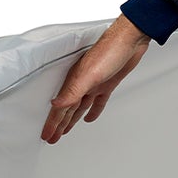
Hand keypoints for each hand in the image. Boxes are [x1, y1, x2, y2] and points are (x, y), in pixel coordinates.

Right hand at [41, 16, 150, 142]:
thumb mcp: (89, 74)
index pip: (59, 109)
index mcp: (74, 82)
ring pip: (79, 107)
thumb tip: (56, 105)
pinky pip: (97, 102)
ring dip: (72, 119)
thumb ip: (73, 91)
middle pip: (67, 110)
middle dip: (59, 125)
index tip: (47, 136)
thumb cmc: (109, 51)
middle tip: (52, 137)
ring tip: (65, 131)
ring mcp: (94, 84)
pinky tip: (90, 117)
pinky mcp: (106, 83)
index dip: (52, 123)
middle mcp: (81, 84)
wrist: (130, 40)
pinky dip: (93, 111)